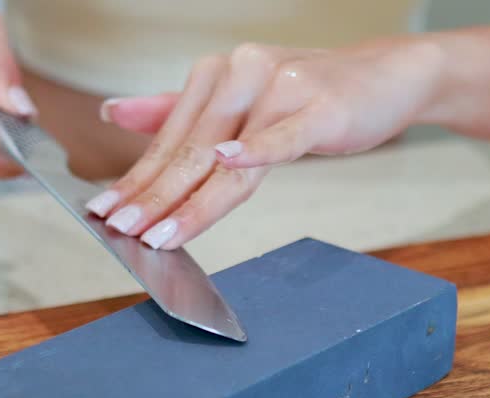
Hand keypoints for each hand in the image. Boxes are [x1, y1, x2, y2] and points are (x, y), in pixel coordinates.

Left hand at [85, 39, 445, 249]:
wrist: (387, 77)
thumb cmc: (313, 95)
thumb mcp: (240, 99)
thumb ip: (177, 109)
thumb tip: (112, 111)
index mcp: (216, 74)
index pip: (168, 139)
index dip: (136, 179)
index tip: (103, 213)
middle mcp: (241, 74)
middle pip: (190, 151)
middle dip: (151, 197)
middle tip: (120, 231)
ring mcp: (281, 89)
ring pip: (227, 156)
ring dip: (191, 199)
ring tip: (160, 232)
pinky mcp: (320, 107)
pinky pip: (283, 136)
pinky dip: (256, 150)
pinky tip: (228, 163)